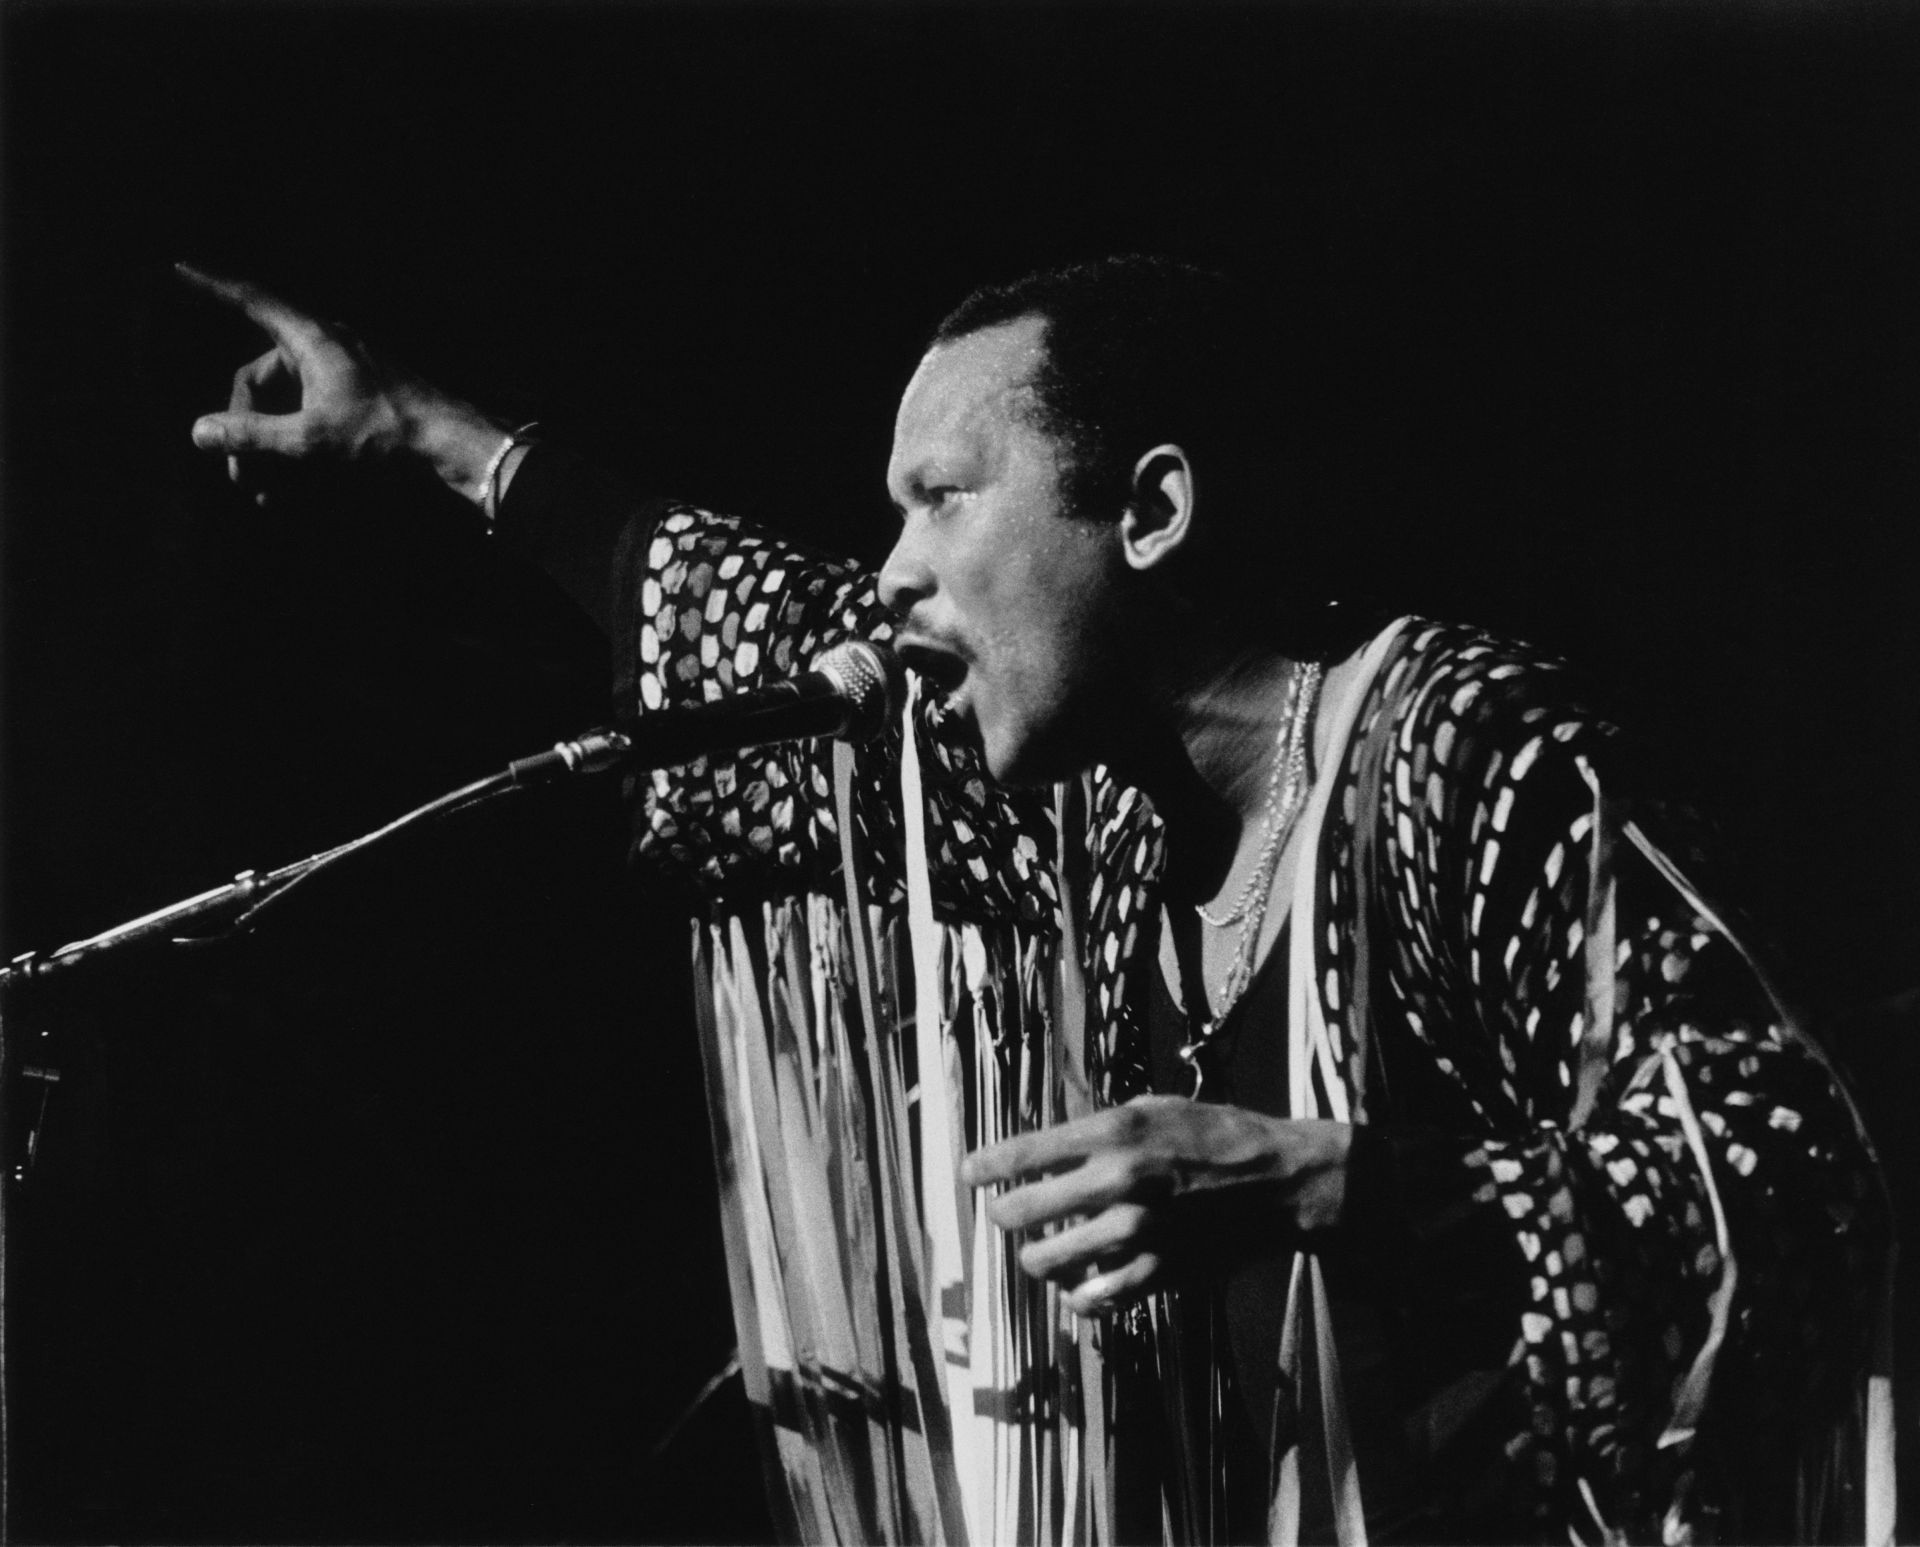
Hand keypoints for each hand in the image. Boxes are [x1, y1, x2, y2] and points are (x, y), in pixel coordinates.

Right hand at [176, 263, 506, 508]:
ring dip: (269, 449)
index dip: (212, 286)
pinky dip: (296, 448)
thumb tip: (199, 431)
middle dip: (244, 428)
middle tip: (239, 478)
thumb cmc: (386, 433)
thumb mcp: (311, 439)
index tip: (178, 266)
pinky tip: (287, 491)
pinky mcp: (359, 401)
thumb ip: (252, 435)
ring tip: (262, 493)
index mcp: (311, 339)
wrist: (453, 447)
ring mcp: (344, 374)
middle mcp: (326, 348)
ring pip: (287, 405)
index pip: (251, 301)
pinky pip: (313, 417)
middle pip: (262, 379)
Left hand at [961, 1095, 1351, 1314]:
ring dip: (1036, 1256)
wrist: (1279, 1183)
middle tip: (1006, 1211)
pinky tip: (1080, 1281)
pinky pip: (1090, 1299)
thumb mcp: (1154, 1108)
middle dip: (1003, 1211)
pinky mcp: (1157, 1273)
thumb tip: (1044, 1146)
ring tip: (1043, 1249)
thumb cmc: (1215, 1136)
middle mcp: (1118, 1182)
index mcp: (1114, 1133)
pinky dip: (1077, 1293)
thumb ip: (1097, 1127)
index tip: (967, 1172)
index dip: (984, 1165)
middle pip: (1019, 1211)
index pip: (1023, 1153)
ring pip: (1044, 1262)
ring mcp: (1136, 1233)